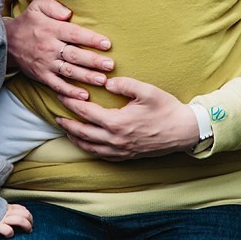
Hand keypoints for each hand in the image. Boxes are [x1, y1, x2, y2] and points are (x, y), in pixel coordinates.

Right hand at [0, 203, 33, 237]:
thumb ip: (6, 210)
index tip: (30, 222)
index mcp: (7, 208)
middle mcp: (6, 213)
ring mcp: (2, 219)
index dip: (29, 216)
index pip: (22, 209)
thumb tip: (16, 214)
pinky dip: (10, 233)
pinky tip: (9, 235)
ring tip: (27, 231)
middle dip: (30, 222)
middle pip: (24, 214)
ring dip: (26, 226)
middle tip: (30, 229)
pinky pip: (8, 230)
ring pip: (20, 220)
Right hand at [5, 0, 113, 99]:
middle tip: (110, 65)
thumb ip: (53, 6)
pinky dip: (70, 91)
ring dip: (86, 77)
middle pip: (74, 55)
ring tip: (102, 80)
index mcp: (51, 29)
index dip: (91, 39)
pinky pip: (57, 85)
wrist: (6, 42)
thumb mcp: (36, 7)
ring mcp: (45, 63)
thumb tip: (69, 13)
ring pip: (69, 71)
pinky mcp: (41, 75)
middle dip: (93, 61)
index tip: (107, 44)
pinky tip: (84, 95)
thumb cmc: (28, 22)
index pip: (74, 34)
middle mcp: (49, 47)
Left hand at [55, 76, 199, 160]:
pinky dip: (90, 149)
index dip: (72, 104)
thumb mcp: (147, 91)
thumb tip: (106, 83)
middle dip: (68, 124)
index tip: (62, 96)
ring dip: (76, 138)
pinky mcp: (128, 156)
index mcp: (117, 122)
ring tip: (67, 130)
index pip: (86, 113)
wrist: (184, 131)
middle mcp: (115, 139)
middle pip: (83, 133)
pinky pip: (103, 155)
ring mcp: (121, 150)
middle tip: (56, 116)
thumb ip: (125, 85)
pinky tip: (87, 144)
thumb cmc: (166, 109)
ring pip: (90, 147)